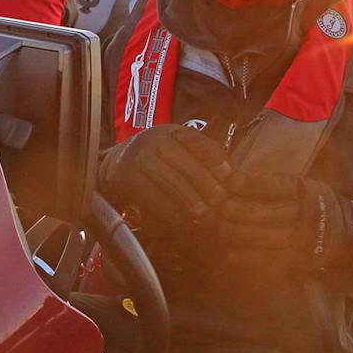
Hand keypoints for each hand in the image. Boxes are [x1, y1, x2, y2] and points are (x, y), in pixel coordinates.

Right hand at [99, 124, 230, 228]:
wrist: (116, 165)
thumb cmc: (159, 160)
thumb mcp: (178, 149)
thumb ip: (204, 160)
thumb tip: (237, 180)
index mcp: (171, 132)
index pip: (198, 143)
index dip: (216, 161)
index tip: (229, 178)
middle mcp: (153, 142)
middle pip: (186, 165)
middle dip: (205, 185)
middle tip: (219, 202)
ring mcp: (139, 160)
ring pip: (170, 183)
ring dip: (190, 201)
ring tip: (204, 214)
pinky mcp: (129, 180)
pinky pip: (153, 198)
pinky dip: (169, 211)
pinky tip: (182, 220)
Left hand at [215, 174, 352, 277]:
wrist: (351, 238)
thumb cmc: (319, 208)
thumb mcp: (308, 188)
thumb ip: (279, 185)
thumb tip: (237, 180)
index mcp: (308, 193)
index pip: (276, 186)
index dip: (251, 184)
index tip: (231, 182)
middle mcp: (305, 216)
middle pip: (265, 212)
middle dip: (238, 210)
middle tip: (220, 208)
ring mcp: (301, 240)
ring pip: (263, 237)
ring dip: (237, 234)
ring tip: (220, 229)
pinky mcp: (297, 260)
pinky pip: (267, 260)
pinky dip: (246, 257)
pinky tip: (230, 253)